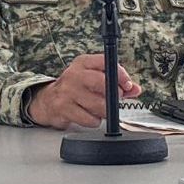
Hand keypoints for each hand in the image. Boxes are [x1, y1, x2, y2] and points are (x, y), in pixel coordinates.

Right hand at [25, 53, 141, 129]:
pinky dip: (94, 121)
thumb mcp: (94, 78)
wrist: (47, 101)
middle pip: (103, 83)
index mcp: (82, 63)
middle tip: (114, 99)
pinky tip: (88, 115)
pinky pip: (91, 119)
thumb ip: (117, 83)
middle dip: (115, 95)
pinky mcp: (63, 108)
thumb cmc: (76, 88)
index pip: (106, 62)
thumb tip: (135, 89)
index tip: (127, 85)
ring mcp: (67, 92)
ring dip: (105, 111)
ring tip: (98, 108)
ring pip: (100, 105)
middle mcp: (73, 75)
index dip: (121, 75)